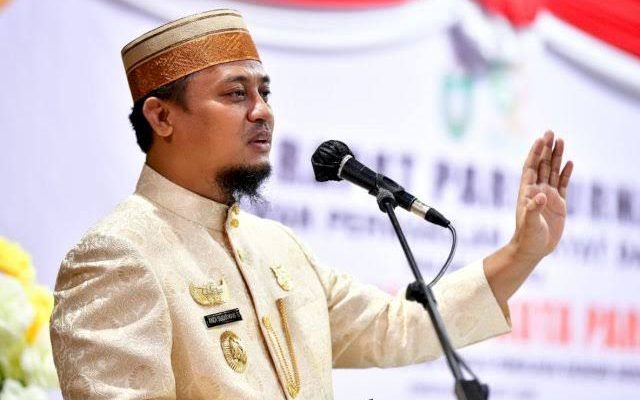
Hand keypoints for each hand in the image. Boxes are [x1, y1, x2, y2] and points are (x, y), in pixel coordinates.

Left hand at [483, 131, 572, 305]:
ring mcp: (548, 196)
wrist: (533, 249)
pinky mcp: (558, 204)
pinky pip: (562, 184)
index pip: (530, 167)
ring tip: (561, 140)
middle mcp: (537, 191)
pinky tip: (569, 162)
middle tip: (551, 132)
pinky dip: (565, 173)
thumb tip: (540, 196)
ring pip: (552, 171)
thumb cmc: (527, 237)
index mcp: (527, 192)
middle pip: (542, 165)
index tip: (540, 139)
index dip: (534, 153)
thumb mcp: (529, 224)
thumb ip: (533, 209)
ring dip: (556, 157)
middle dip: (546, 149)